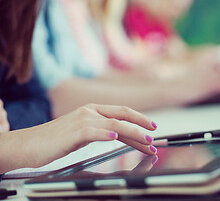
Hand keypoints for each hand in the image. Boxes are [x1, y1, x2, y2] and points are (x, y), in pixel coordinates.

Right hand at [0, 104, 156, 172]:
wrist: (29, 144)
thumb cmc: (56, 140)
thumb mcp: (83, 132)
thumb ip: (100, 130)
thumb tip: (118, 134)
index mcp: (92, 110)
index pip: (121, 113)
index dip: (139, 119)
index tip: (152, 127)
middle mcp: (89, 112)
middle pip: (122, 114)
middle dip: (142, 123)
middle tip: (155, 133)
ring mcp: (82, 120)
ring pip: (114, 123)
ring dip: (133, 133)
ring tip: (146, 141)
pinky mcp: (73, 133)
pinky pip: (93, 131)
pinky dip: (105, 133)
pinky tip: (115, 136)